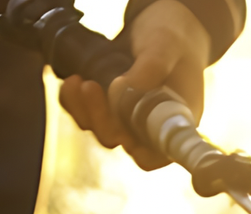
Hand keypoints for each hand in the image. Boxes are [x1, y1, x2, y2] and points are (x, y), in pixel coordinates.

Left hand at [56, 1, 209, 170]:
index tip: (126, 136)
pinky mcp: (108, 106)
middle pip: (122, 141)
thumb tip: (120, 91)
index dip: (142, 152)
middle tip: (91, 87)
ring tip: (78, 82)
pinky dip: (74, 103)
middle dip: (101, 119)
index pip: (160, 153)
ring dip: (84, 110)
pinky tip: (72, 82)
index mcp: (178, 119)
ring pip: (100, 130)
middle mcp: (152, 125)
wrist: (161, 23)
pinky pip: (86, 115)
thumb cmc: (175, 36)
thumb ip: (151, 67)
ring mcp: (128, 117)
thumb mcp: (167, 44)